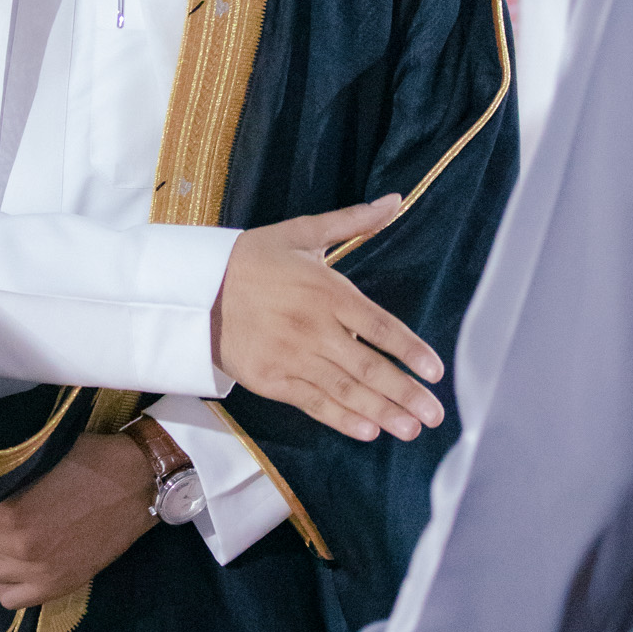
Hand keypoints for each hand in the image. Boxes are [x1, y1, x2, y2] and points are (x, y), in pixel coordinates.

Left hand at [0, 429, 156, 608]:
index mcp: (10, 513)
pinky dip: (10, 583)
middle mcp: (19, 548)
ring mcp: (40, 572)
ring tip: (6, 540)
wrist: (138, 482)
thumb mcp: (38, 458)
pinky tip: (20, 564)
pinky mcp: (60, 586)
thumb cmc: (89, 459)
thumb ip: (4, 474)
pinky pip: (11, 599)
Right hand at [213, 198, 445, 441]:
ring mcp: (292, 357)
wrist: (196, 288)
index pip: (381, 326)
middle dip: (406, 393)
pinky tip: (368, 431)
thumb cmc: (254, 258)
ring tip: (411, 430)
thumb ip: (353, 222)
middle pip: (370, 367)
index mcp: (327, 291)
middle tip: (435, 415)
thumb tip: (396, 200)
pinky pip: (314, 403)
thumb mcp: (303, 233)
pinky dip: (342, 419)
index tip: (436, 371)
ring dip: (382, 412)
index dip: (411, 351)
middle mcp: (314, 327)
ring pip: (346, 390)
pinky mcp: (271, 379)